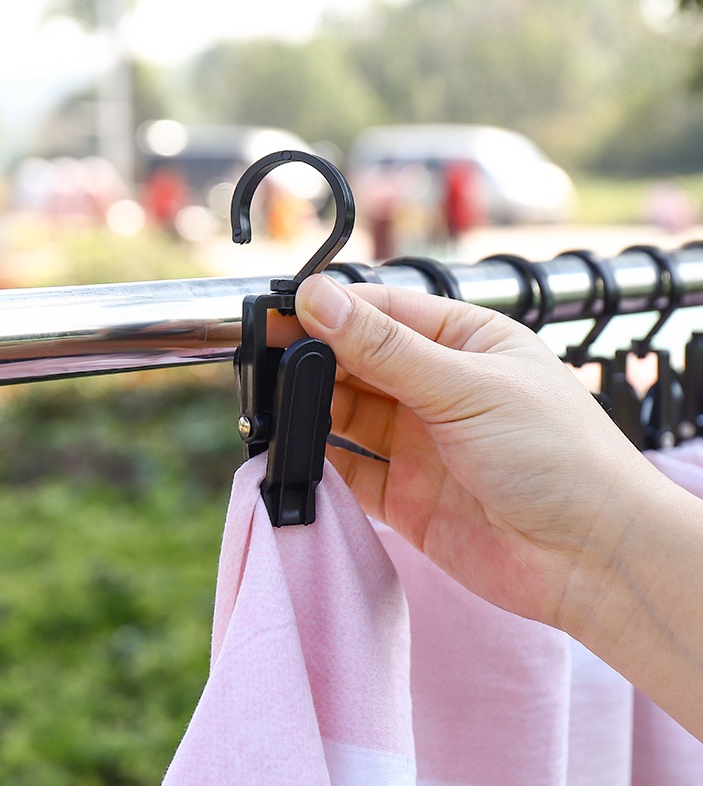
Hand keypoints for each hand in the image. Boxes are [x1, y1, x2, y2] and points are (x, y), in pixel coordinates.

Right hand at [294, 275, 660, 627]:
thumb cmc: (557, 455)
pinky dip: (320, 463)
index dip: (331, 312)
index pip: (383, 313)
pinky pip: (351, 470)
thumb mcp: (466, 385)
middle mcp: (439, 389)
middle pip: (359, 363)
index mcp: (466, 341)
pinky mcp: (406, 495)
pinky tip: (294, 452)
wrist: (591, 560)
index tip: (281, 314)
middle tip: (267, 361)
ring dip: (311, 410)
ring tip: (273, 405)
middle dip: (314, 360)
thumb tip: (319, 299)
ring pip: (348, 415)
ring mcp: (420, 443)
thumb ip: (385, 348)